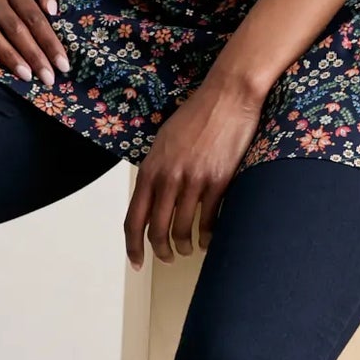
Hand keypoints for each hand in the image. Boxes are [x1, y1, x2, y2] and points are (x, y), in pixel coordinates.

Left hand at [125, 73, 266, 268]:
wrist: (227, 97)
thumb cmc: (196, 116)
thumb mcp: (163, 142)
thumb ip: (155, 171)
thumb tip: (152, 197)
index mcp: (150, 169)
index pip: (133, 218)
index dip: (133, 246)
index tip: (137, 262)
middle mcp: (168, 178)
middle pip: (157, 230)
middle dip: (161, 251)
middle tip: (167, 258)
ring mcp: (193, 181)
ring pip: (182, 229)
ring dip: (184, 246)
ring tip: (188, 250)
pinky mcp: (218, 181)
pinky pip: (209, 220)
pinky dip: (207, 236)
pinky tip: (208, 240)